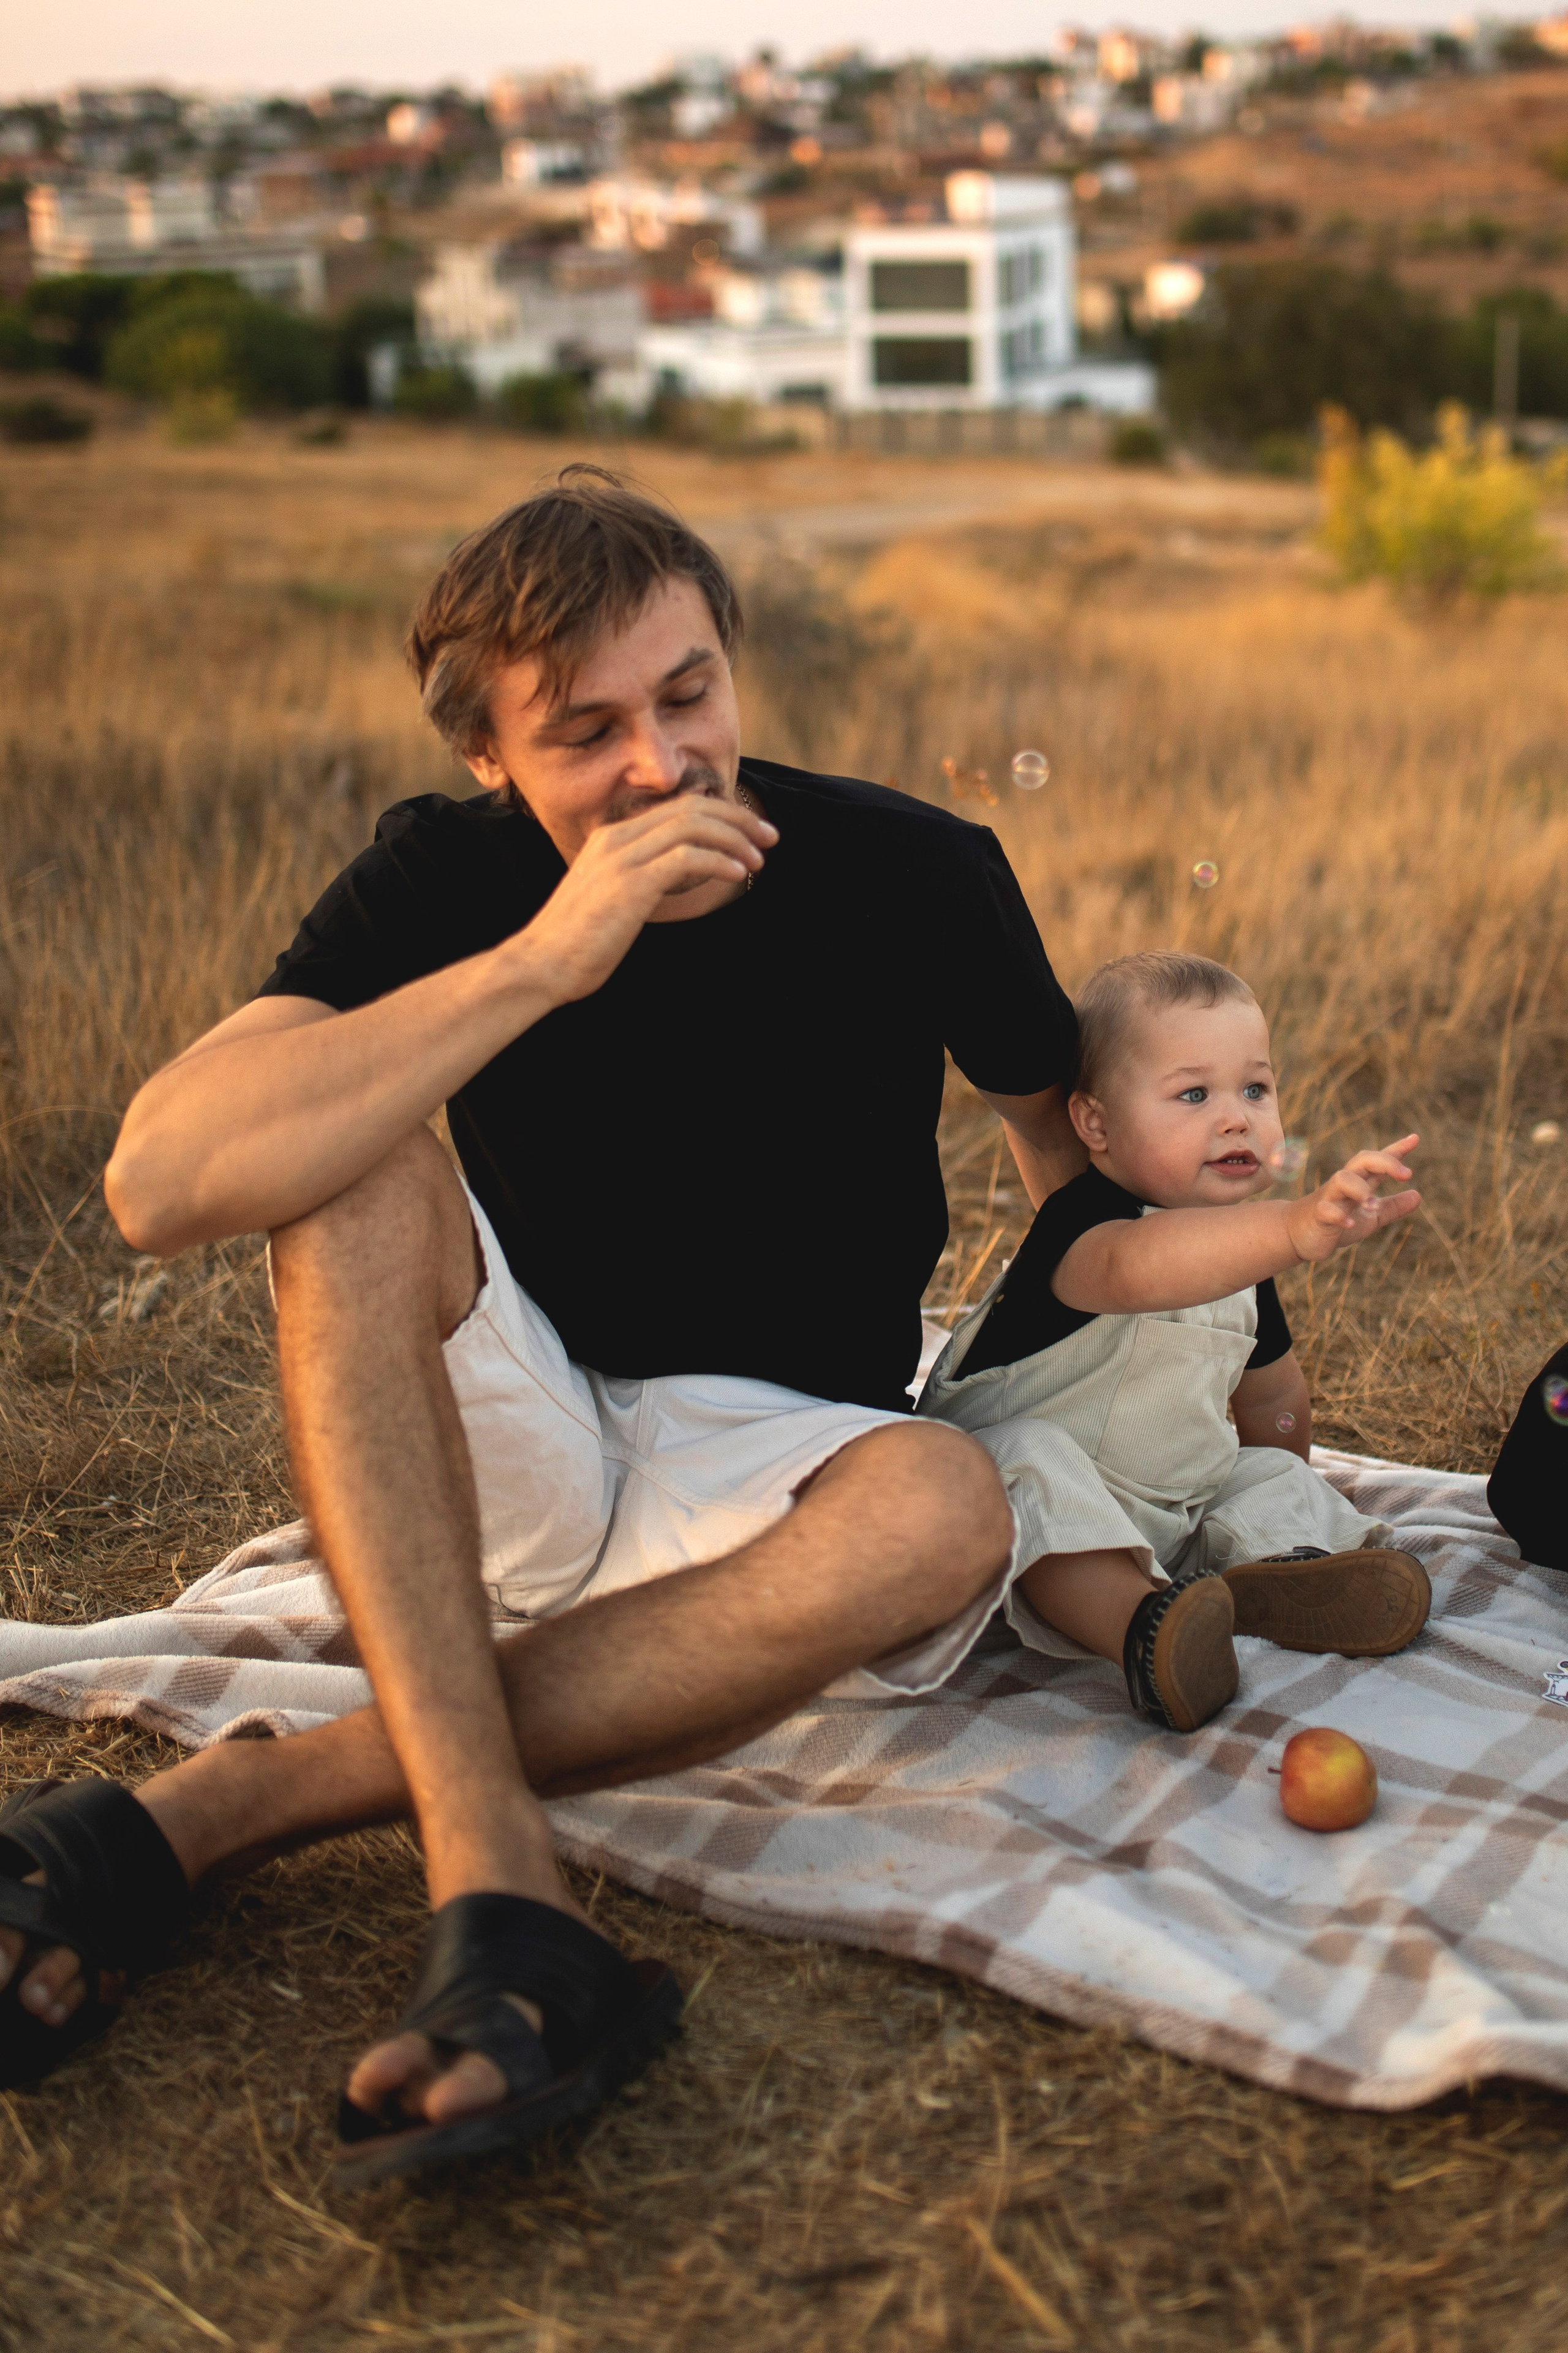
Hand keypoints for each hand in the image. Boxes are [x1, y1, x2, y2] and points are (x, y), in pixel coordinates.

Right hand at [503, 791, 776, 1006]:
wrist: (541, 963)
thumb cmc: (579, 942)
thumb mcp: (612, 897)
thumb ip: (643, 877)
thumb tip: (679, 873)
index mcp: (613, 837)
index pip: (678, 808)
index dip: (722, 814)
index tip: (751, 833)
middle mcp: (618, 838)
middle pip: (692, 808)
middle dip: (738, 820)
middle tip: (770, 838)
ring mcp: (623, 858)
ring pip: (693, 826)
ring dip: (735, 840)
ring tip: (759, 861)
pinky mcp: (631, 883)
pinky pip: (687, 857)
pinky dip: (719, 860)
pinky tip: (738, 874)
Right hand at [1285, 1133, 1420, 1263]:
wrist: (1296, 1235)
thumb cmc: (1335, 1222)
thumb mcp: (1370, 1217)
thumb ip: (1392, 1207)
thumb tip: (1418, 1196)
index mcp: (1359, 1182)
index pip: (1377, 1162)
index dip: (1396, 1150)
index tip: (1415, 1139)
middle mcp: (1344, 1185)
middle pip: (1362, 1161)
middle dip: (1385, 1162)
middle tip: (1408, 1174)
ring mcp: (1329, 1198)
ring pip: (1342, 1179)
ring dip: (1360, 1189)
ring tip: (1373, 1204)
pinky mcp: (1317, 1215)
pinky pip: (1326, 1210)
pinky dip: (1339, 1216)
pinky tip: (1350, 1224)